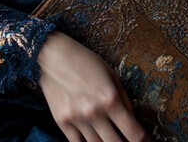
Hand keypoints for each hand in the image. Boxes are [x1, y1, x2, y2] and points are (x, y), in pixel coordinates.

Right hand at [37, 31, 152, 141]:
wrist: (53, 54)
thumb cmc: (84, 60)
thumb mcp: (110, 73)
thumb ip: (123, 99)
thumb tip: (133, 120)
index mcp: (110, 98)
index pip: (134, 132)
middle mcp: (95, 112)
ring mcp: (77, 120)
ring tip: (110, 138)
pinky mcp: (62, 122)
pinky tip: (94, 141)